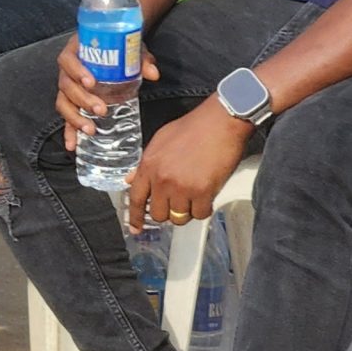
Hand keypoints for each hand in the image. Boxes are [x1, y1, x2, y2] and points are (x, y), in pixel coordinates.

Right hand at [55, 36, 162, 151]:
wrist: (112, 46)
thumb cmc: (118, 45)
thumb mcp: (129, 47)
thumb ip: (141, 58)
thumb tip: (153, 74)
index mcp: (75, 53)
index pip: (68, 61)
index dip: (76, 72)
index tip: (91, 82)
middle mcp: (67, 71)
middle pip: (66, 87)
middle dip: (82, 100)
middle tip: (101, 110)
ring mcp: (68, 88)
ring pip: (63, 104)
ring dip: (74, 118)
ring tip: (91, 129)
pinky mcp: (73, 102)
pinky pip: (66, 117)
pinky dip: (69, 132)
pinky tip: (72, 146)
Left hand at [127, 99, 250, 234]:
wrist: (219, 122)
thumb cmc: (192, 128)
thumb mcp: (159, 141)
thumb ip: (145, 164)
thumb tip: (131, 179)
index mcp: (148, 166)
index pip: (135, 198)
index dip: (135, 217)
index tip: (136, 228)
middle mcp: (162, 179)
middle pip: (158, 214)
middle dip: (167, 212)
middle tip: (177, 203)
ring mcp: (182, 186)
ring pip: (179, 217)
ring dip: (186, 211)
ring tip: (193, 198)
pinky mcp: (203, 191)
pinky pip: (200, 214)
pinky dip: (203, 209)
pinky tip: (206, 198)